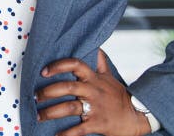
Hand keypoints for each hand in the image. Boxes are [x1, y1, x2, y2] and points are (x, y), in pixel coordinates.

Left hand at [35, 49, 151, 135]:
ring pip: (69, 108)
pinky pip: (79, 129)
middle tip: (35, 96)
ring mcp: (96, 107)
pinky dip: (66, 134)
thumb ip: (100, 63)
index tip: (44, 71)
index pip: (75, 65)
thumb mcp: (109, 77)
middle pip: (67, 87)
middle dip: (48, 92)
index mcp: (93, 78)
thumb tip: (95, 47)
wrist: (139, 116)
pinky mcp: (98, 123)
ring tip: (38, 116)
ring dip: (50, 113)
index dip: (58, 66)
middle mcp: (93, 91)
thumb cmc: (119, 95)